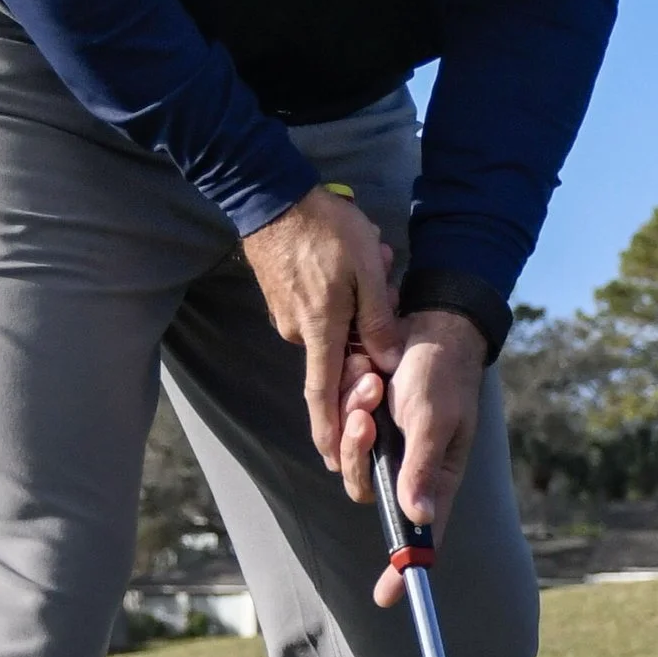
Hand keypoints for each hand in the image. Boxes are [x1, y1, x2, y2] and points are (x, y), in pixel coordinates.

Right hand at [242, 188, 401, 472]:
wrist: (271, 194)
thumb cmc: (323, 229)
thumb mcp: (366, 271)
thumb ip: (378, 321)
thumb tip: (387, 363)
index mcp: (320, 330)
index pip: (325, 395)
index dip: (331, 431)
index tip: (336, 462)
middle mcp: (298, 331)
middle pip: (340, 353)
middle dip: (367, 335)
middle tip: (385, 285)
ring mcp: (287, 314)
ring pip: (335, 324)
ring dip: (359, 302)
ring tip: (375, 260)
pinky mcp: (283, 296)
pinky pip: (321, 306)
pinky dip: (343, 292)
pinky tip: (355, 257)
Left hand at [352, 311, 487, 607]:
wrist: (431, 325)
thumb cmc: (443, 372)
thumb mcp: (434, 417)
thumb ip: (423, 466)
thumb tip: (418, 517)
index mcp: (435, 478)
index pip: (420, 536)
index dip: (404, 569)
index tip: (389, 597)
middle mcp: (408, 472)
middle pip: (364, 492)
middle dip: (358, 452)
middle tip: (368, 410)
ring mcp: (385, 450)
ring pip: (346, 461)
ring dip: (352, 422)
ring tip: (371, 384)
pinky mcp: (367, 427)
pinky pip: (338, 433)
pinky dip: (346, 406)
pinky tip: (365, 377)